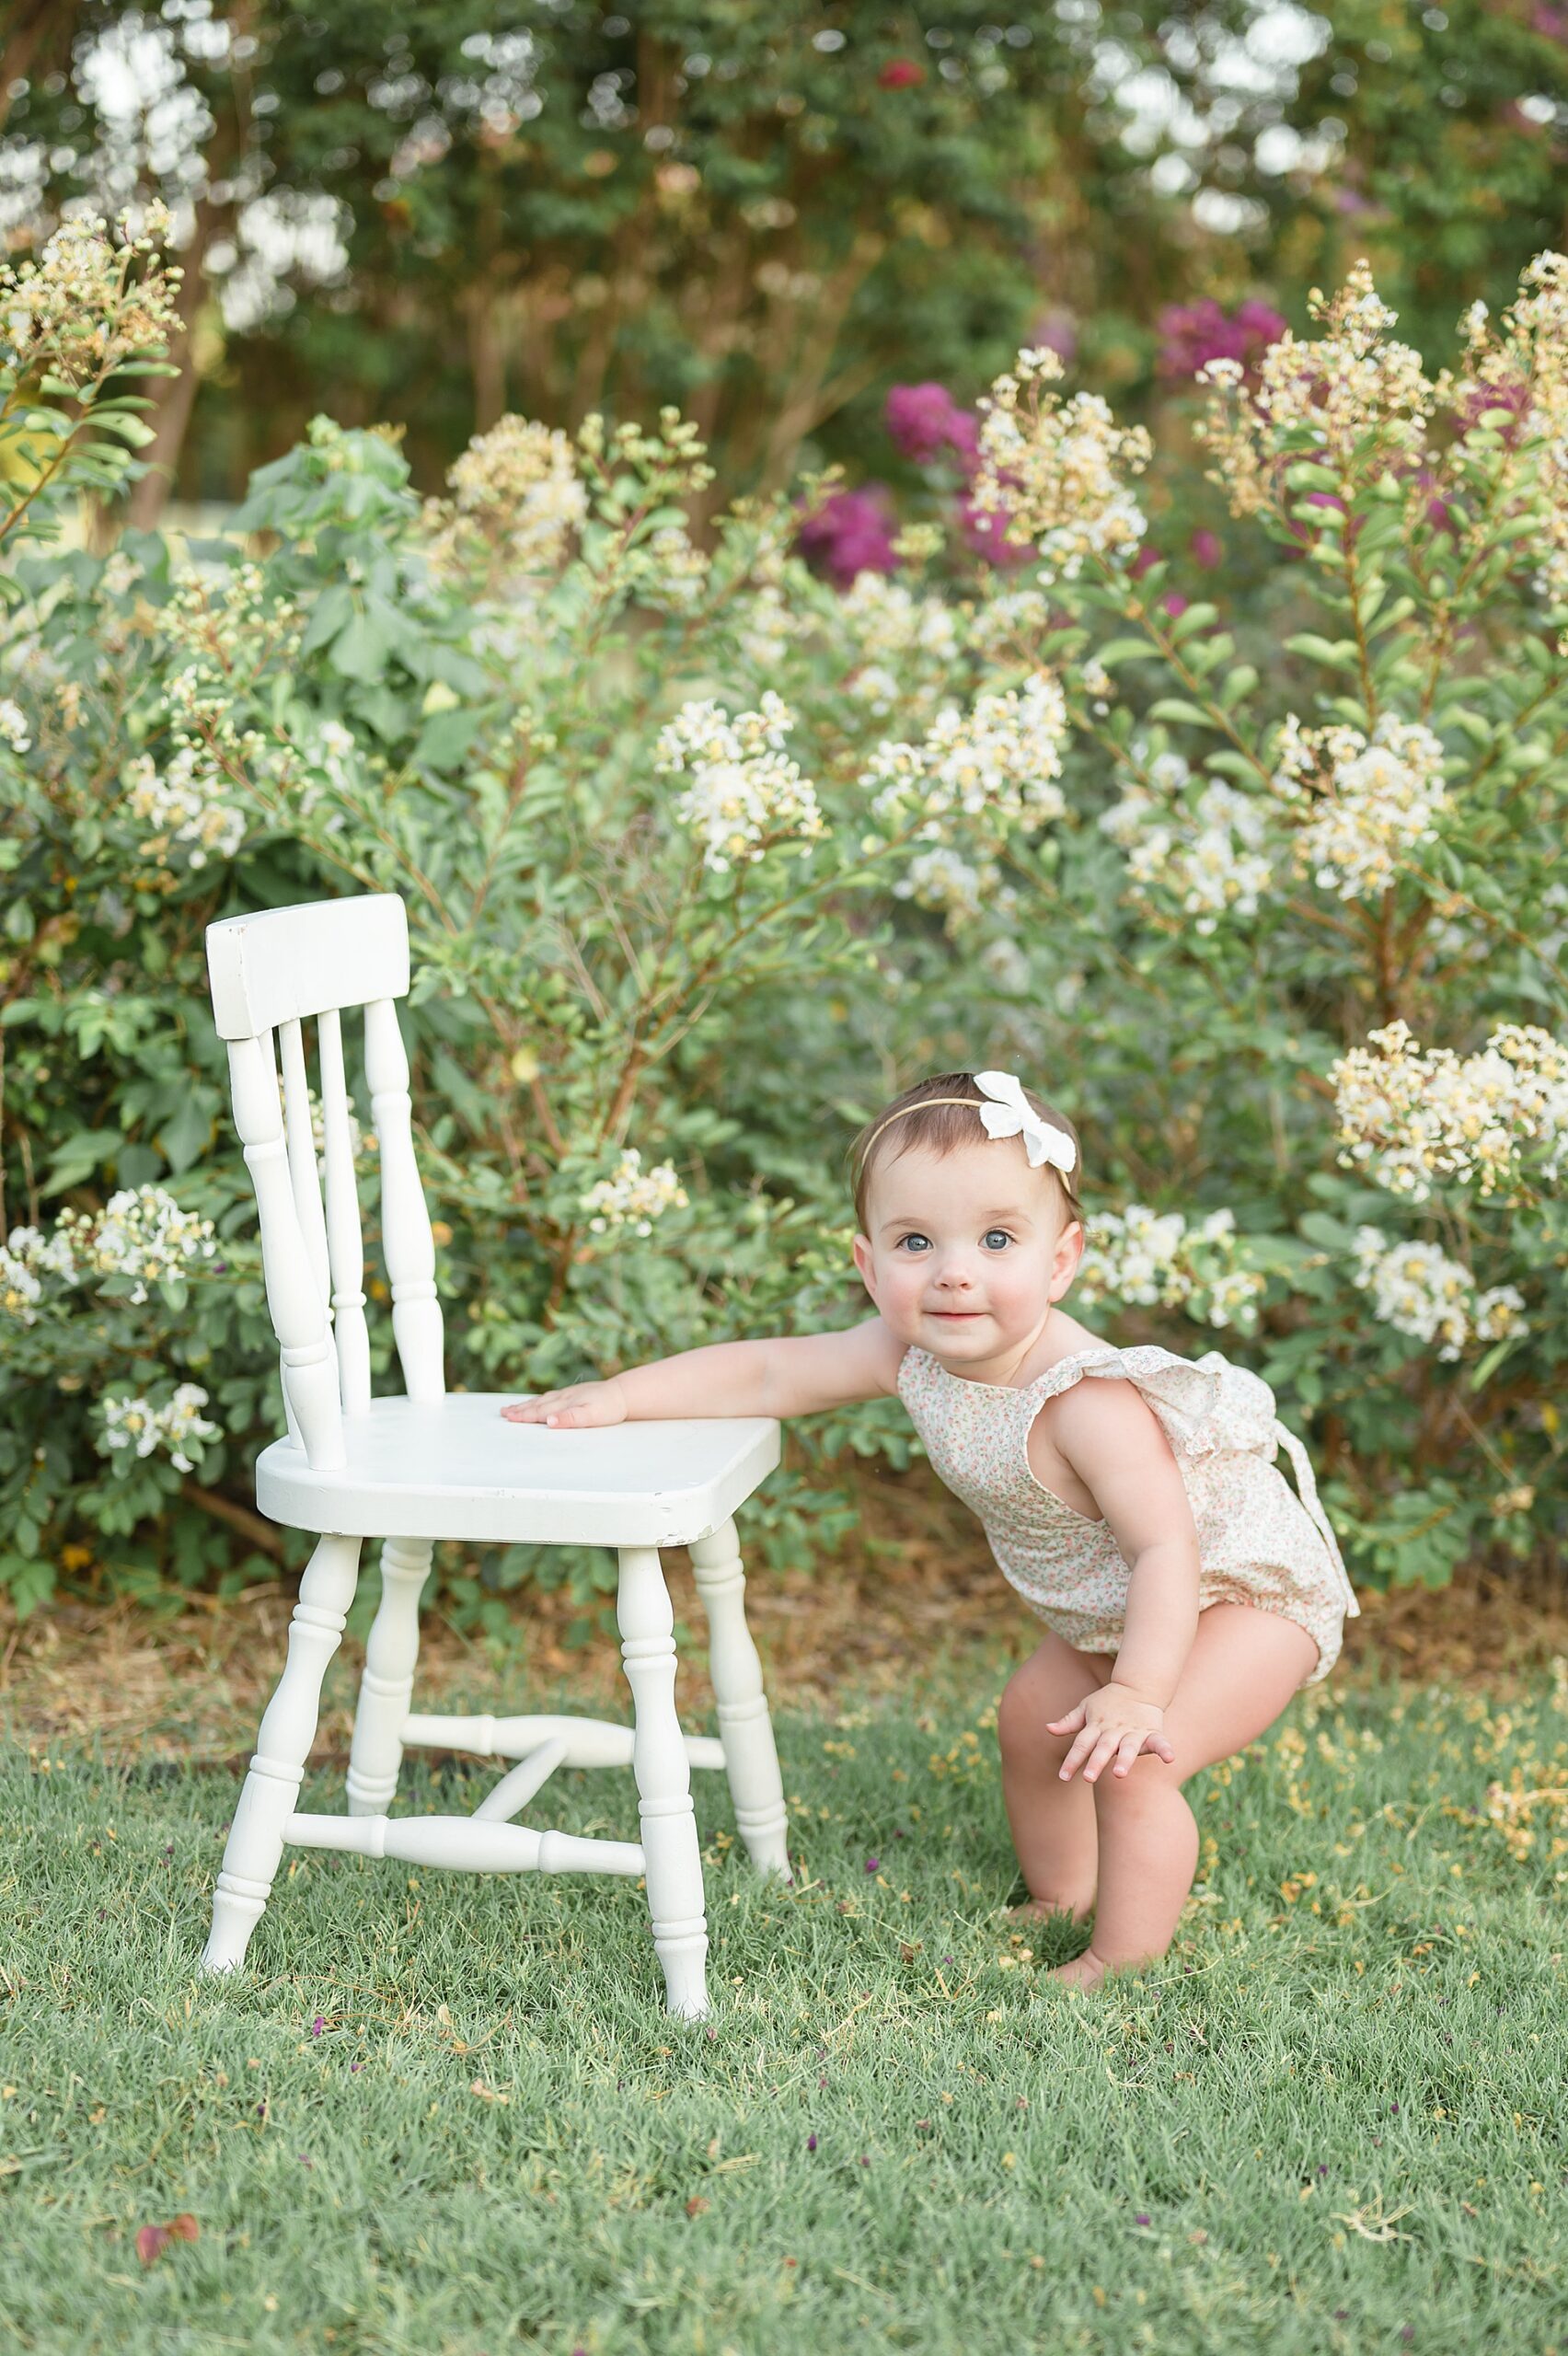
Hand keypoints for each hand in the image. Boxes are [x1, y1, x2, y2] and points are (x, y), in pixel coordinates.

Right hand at [500, 1377, 627, 1429]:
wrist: (625, 1394)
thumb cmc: (609, 1407)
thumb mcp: (591, 1416)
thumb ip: (569, 1419)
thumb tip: (548, 1422)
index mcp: (566, 1403)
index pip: (540, 1411)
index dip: (523, 1415)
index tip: (508, 1417)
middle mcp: (565, 1396)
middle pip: (537, 1404)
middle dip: (519, 1409)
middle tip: (503, 1413)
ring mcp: (570, 1394)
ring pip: (543, 1399)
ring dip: (527, 1404)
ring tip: (514, 1407)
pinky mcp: (576, 1393)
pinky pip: (552, 1396)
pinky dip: (540, 1400)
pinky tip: (541, 1400)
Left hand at [1047, 1683, 1175, 1784]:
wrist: (1139, 1686)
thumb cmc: (1108, 1702)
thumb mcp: (1086, 1708)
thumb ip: (1069, 1722)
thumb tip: (1048, 1728)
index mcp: (1097, 1726)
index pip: (1082, 1744)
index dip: (1072, 1760)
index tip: (1062, 1777)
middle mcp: (1114, 1730)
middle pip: (1103, 1747)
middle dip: (1096, 1762)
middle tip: (1088, 1778)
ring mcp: (1134, 1731)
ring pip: (1129, 1747)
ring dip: (1125, 1759)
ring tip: (1119, 1773)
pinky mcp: (1152, 1732)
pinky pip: (1160, 1742)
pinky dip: (1165, 1749)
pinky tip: (1170, 1759)